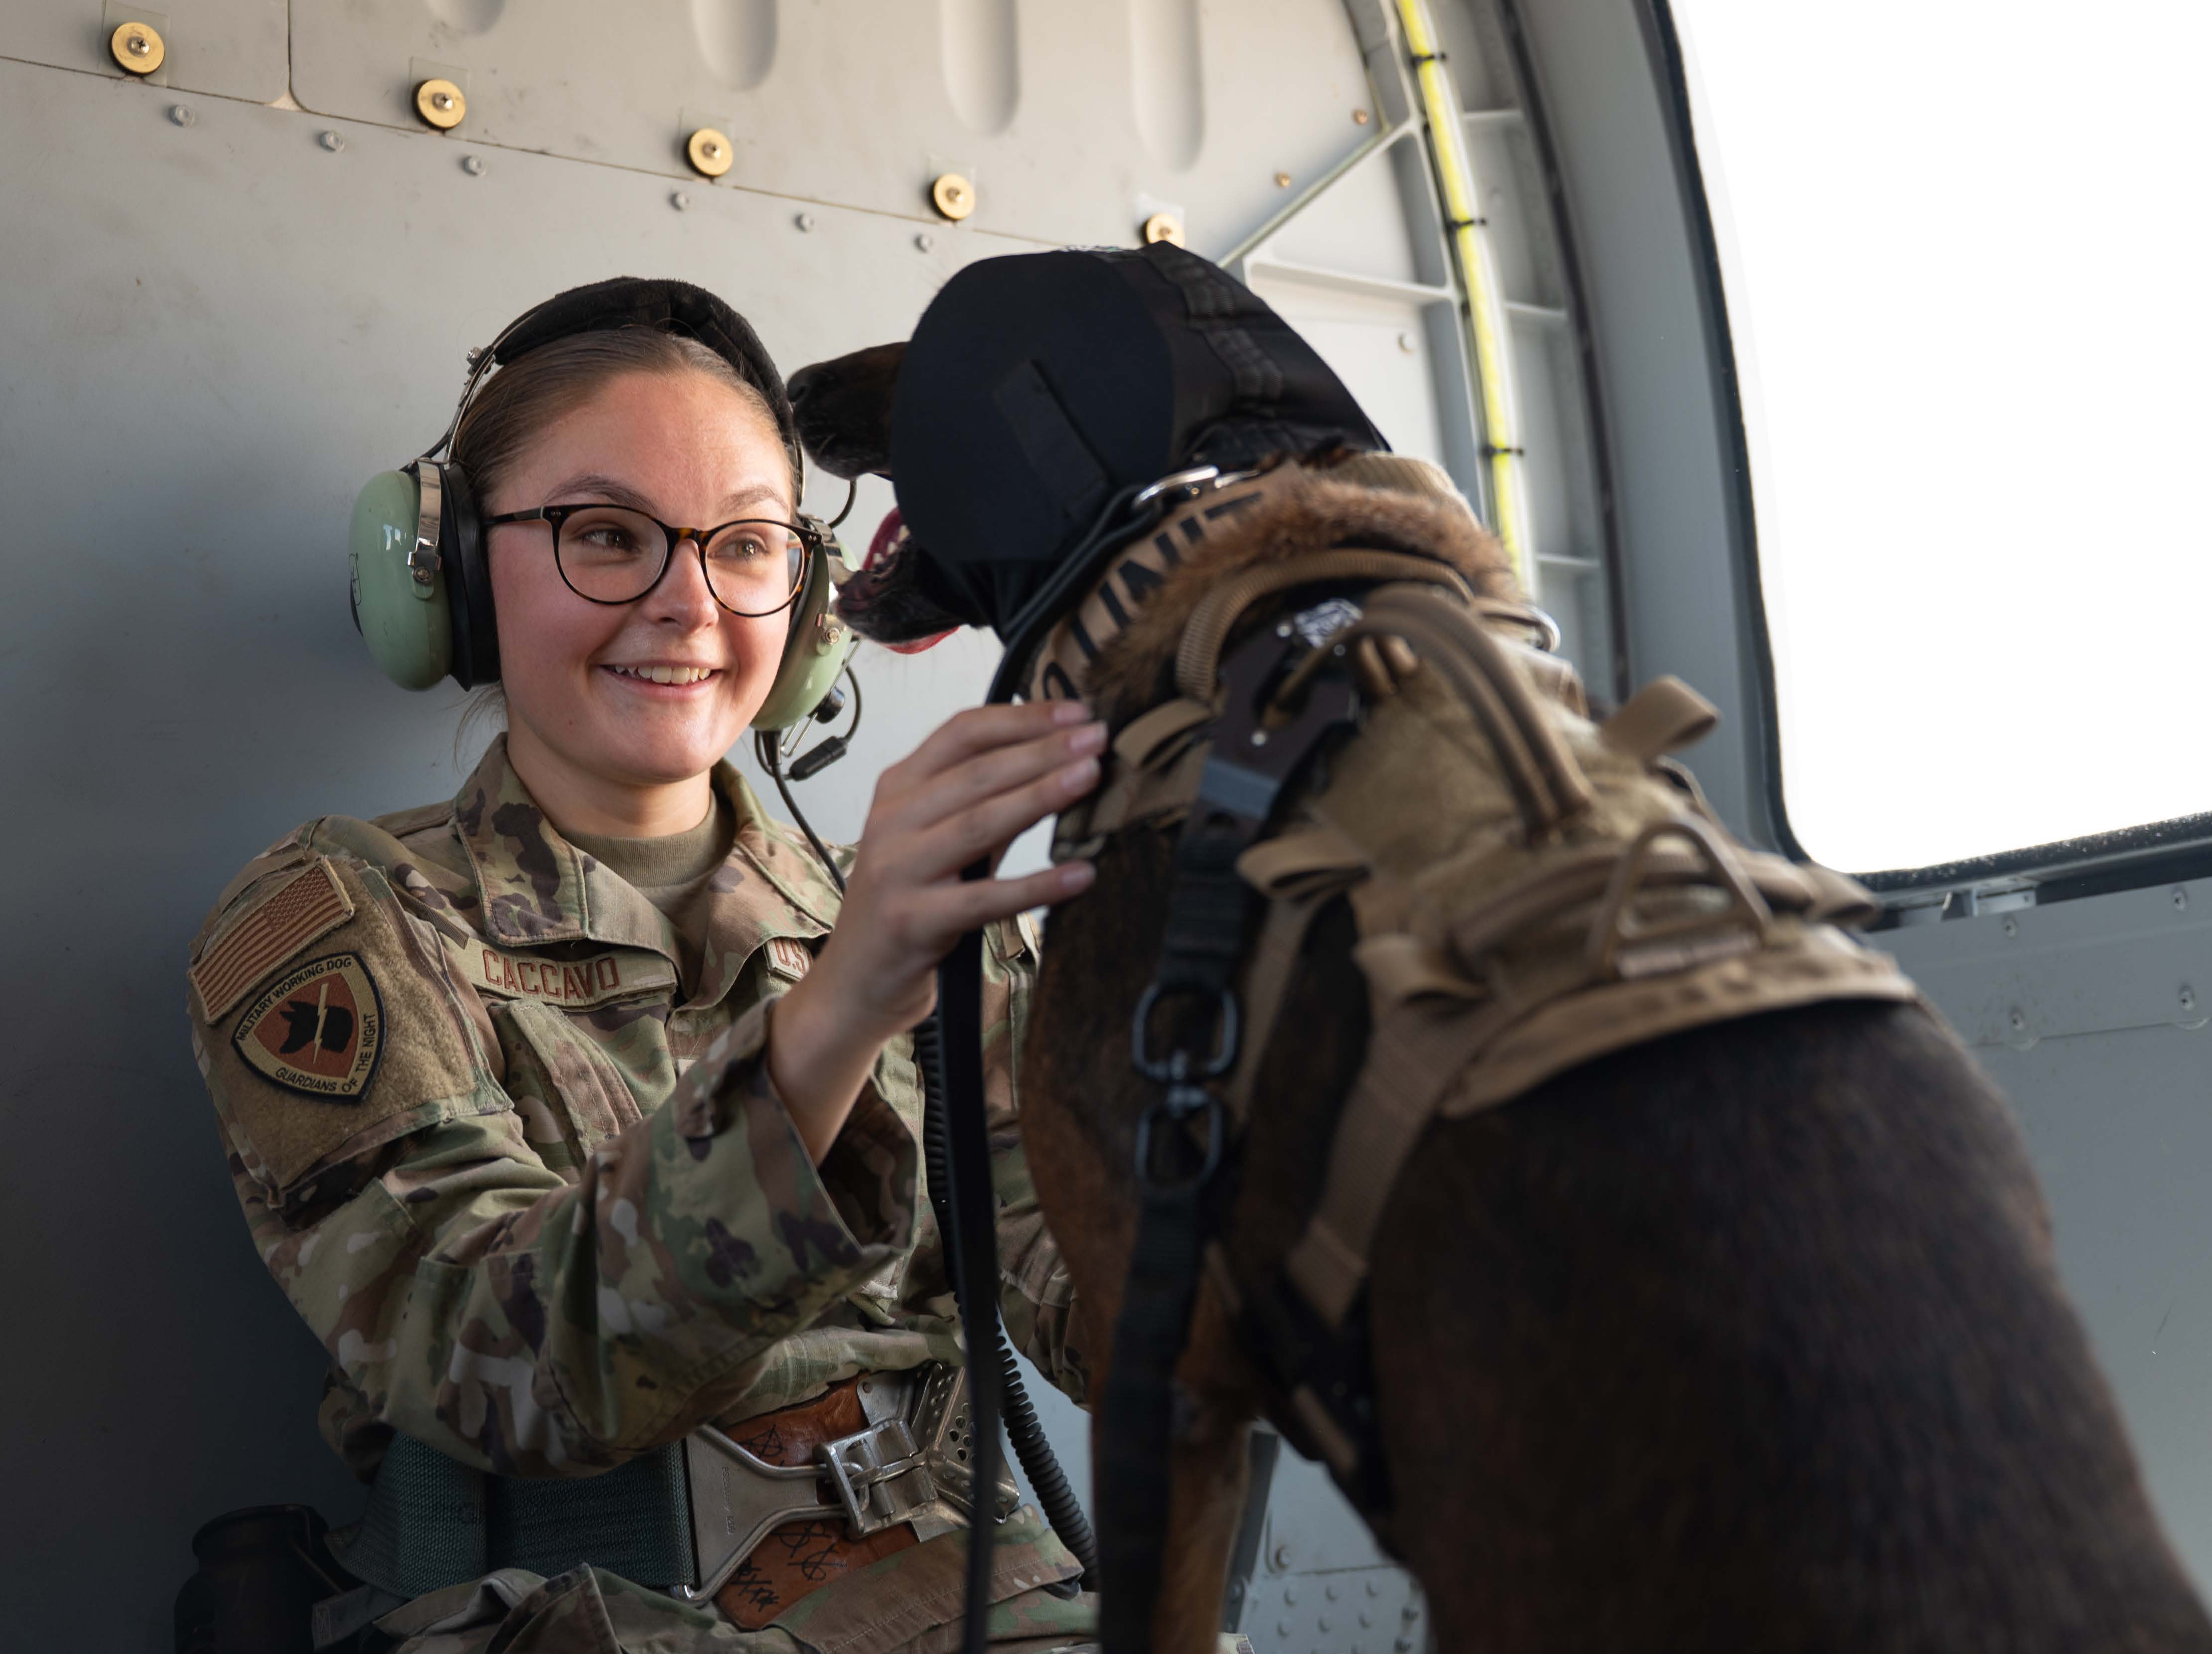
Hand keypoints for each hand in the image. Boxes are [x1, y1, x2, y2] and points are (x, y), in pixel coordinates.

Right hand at [768, 700, 1102, 1159]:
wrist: (856, 981)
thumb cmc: (909, 904)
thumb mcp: (938, 840)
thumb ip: (986, 803)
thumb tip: (1062, 764)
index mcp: (897, 788)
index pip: (962, 732)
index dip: (1023, 718)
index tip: (1077, 711)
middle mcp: (891, 820)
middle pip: (977, 772)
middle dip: (1043, 751)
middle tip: (1099, 739)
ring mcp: (897, 870)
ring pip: (979, 823)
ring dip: (1041, 796)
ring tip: (1091, 778)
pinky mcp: (912, 921)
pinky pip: (985, 899)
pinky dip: (1037, 885)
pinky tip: (1081, 875)